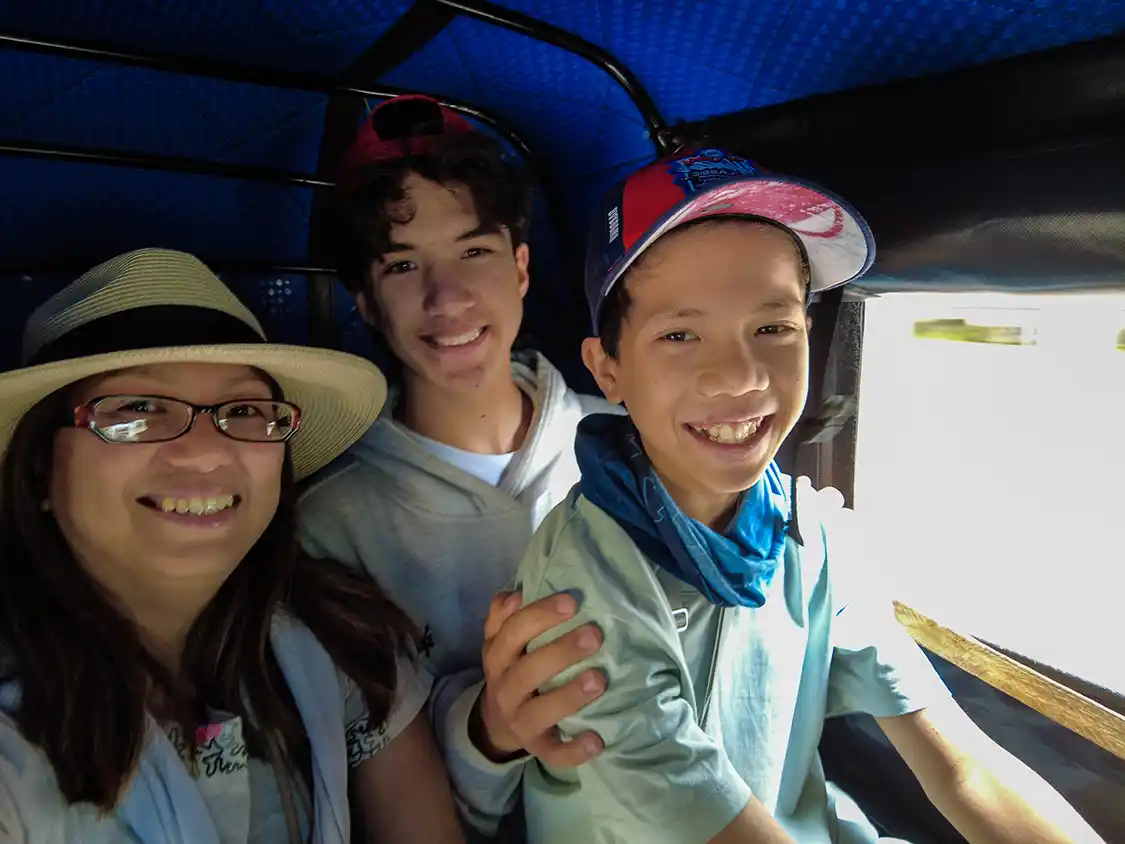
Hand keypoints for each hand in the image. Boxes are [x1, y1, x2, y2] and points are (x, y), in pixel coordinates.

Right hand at [471, 590, 605, 766]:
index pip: (511, 632)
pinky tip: (596, 740)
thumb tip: (517, 591)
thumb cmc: (512, 668)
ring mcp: (519, 721)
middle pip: (525, 671)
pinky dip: (573, 751)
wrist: (497, 722)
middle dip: (560, 652)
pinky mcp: (536, 748)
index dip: (538, 615)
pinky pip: (552, 754)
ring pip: (537, 712)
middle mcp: (504, 688)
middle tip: (594, 635)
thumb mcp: (501, 641)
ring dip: (567, 696)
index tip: (571, 601)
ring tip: (599, 679)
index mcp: (497, 656)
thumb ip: (505, 616)